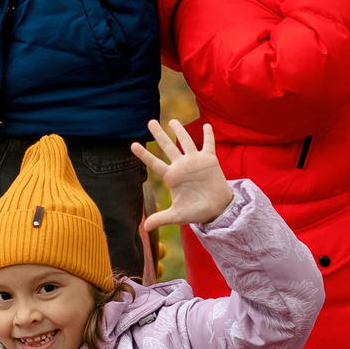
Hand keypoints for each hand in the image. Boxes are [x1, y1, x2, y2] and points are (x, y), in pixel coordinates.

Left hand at [134, 118, 234, 232]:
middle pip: (168, 146)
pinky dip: (208, 135)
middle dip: (158, 134)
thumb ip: (162, 218)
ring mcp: (195, 161)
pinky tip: (206, 125)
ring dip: (179, 130)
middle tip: (150, 122)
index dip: (144, 154)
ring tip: (172, 120)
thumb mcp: (177, 215)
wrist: (217, 210)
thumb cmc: (196, 211)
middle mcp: (182, 166)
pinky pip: (208, 144)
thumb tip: (145, 228)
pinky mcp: (209, 160)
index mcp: (172, 176)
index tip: (132, 145)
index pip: (154, 163)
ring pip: (186, 141)